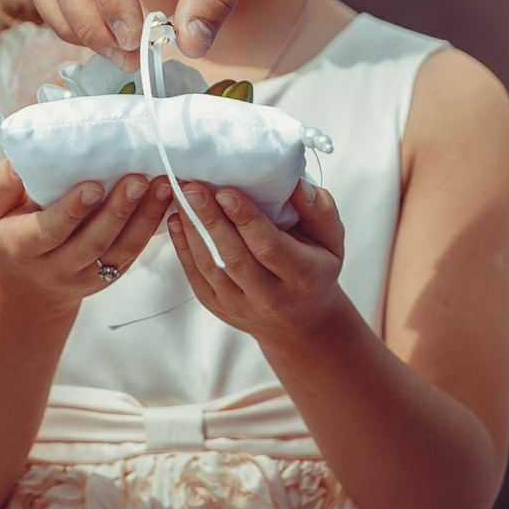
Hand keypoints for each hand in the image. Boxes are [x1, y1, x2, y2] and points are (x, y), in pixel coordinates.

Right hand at [0, 162, 170, 311]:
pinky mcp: (109, 277)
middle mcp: (55, 268)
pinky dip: (151, 228)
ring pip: (119, 252)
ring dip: (144, 219)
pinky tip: (165, 202)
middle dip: (117, 211)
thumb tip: (20, 161)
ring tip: (163, 186)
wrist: (27, 284)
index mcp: (23, 247)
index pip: (50, 231)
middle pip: (92, 243)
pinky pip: (132, 255)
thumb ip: (4, 184)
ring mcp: (85, 277)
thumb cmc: (12, 231)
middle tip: (138, 179)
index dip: (73, 210)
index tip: (94, 185)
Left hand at [166, 181, 350, 344]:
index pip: (269, 247)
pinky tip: (177, 219)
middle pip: (235, 257)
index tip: (226, 191)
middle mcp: (270, 296)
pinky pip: (196, 277)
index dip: (246, 219)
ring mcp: (240, 305)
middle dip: (211, 220)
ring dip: (192, 231)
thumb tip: (297, 186)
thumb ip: (319, 210)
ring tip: (181, 197)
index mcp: (303, 276)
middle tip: (193, 188)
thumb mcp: (331, 240)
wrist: (300, 323)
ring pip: (211, 267)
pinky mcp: (218, 307)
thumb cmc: (316, 269)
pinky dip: (183, 247)